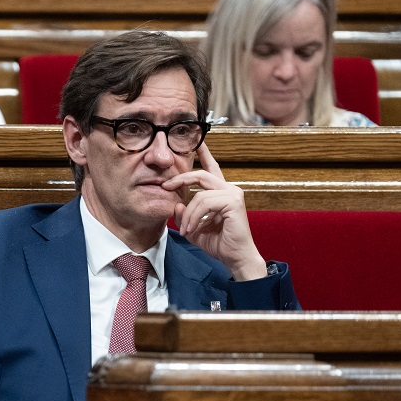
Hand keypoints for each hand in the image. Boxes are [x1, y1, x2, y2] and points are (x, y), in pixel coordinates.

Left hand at [163, 144, 268, 280]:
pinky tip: (191, 229)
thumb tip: (175, 203)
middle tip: (166, 185)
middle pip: (200, 174)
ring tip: (185, 229)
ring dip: (187, 214)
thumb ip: (183, 215)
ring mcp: (233, 193)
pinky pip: (205, 202)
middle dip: (181, 179)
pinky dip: (194, 216)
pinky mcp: (233, 202)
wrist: (235, 257)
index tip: (196, 143)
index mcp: (220, 192)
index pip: (211, 168)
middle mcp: (229, 189)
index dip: (204, 154)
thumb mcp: (193, 227)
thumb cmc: (218, 243)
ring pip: (199, 194)